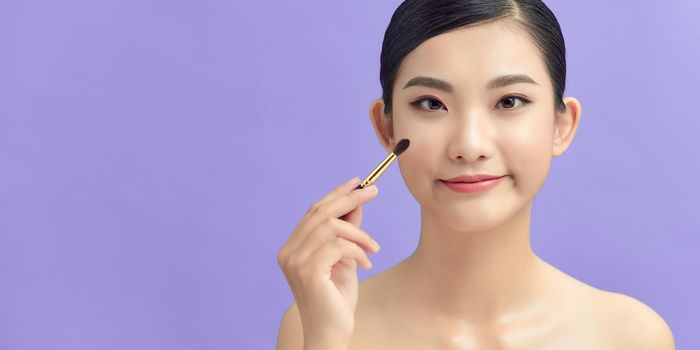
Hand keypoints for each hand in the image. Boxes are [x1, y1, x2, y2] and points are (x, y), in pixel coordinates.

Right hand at [277, 177, 380, 346]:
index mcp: (293, 247)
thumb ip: (346, 232)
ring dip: (359, 233)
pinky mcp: (308, 271)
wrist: (331, 332)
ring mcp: (295, 261)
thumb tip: (357, 203)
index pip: (314, 211)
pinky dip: (357, 250)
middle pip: (320, 212)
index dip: (336, 194)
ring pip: (330, 226)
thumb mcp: (345, 259)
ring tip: (374, 249)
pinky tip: (367, 264)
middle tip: (374, 191)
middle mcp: (289, 251)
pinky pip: (338, 245)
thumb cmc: (336, 299)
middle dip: (349, 198)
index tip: (358, 182)